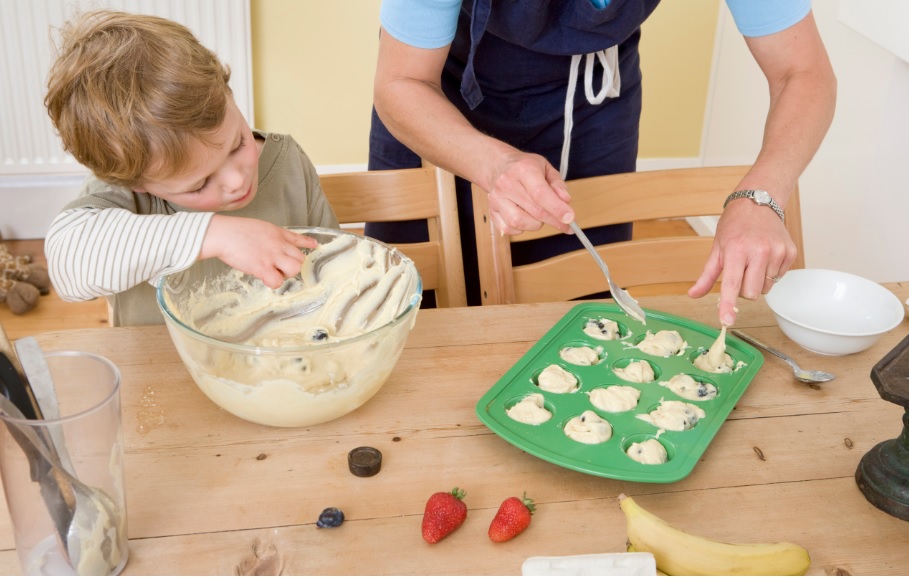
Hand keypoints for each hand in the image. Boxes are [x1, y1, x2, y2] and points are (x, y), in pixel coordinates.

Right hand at [201, 215, 318, 287]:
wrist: (224, 234)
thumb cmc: (235, 230)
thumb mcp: (259, 227)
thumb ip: (269, 236)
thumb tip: (268, 245)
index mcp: (278, 233)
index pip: (298, 239)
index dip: (308, 243)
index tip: (314, 245)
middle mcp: (279, 245)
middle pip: (301, 258)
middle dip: (293, 265)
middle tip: (280, 267)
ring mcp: (273, 256)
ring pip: (294, 269)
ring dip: (286, 274)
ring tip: (273, 272)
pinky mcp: (263, 268)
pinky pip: (277, 281)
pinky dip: (273, 283)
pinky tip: (265, 278)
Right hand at [485, 152, 574, 235]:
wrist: (497, 165)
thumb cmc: (524, 168)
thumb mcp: (545, 168)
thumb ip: (558, 184)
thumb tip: (566, 201)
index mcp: (523, 169)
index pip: (540, 193)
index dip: (557, 208)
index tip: (570, 218)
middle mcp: (507, 183)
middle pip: (534, 211)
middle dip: (554, 220)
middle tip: (566, 224)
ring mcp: (496, 199)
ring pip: (520, 222)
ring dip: (536, 224)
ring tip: (539, 214)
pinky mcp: (491, 211)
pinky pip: (509, 229)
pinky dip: (522, 228)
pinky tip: (526, 218)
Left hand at [688, 201, 796, 326]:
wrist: (758, 203)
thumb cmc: (734, 227)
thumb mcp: (717, 249)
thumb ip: (706, 276)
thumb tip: (693, 295)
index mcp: (736, 250)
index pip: (732, 284)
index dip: (728, 305)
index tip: (727, 320)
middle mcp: (759, 251)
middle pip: (751, 293)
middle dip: (744, 290)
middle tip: (740, 271)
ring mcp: (777, 252)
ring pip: (765, 288)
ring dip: (757, 281)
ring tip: (753, 261)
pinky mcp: (790, 252)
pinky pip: (778, 278)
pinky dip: (770, 273)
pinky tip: (766, 257)